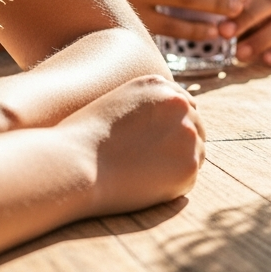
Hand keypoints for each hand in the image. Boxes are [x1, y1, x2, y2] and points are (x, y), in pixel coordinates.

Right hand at [61, 74, 204, 217]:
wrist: (75, 164)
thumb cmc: (83, 139)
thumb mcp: (116, 103)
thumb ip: (145, 106)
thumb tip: (163, 124)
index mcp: (160, 85)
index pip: (184, 104)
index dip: (172, 125)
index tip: (159, 141)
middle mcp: (180, 104)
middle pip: (195, 127)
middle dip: (179, 144)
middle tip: (153, 163)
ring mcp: (188, 135)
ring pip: (195, 152)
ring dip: (178, 164)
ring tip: (144, 174)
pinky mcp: (189, 166)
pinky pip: (188, 178)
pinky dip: (172, 185)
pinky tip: (145, 186)